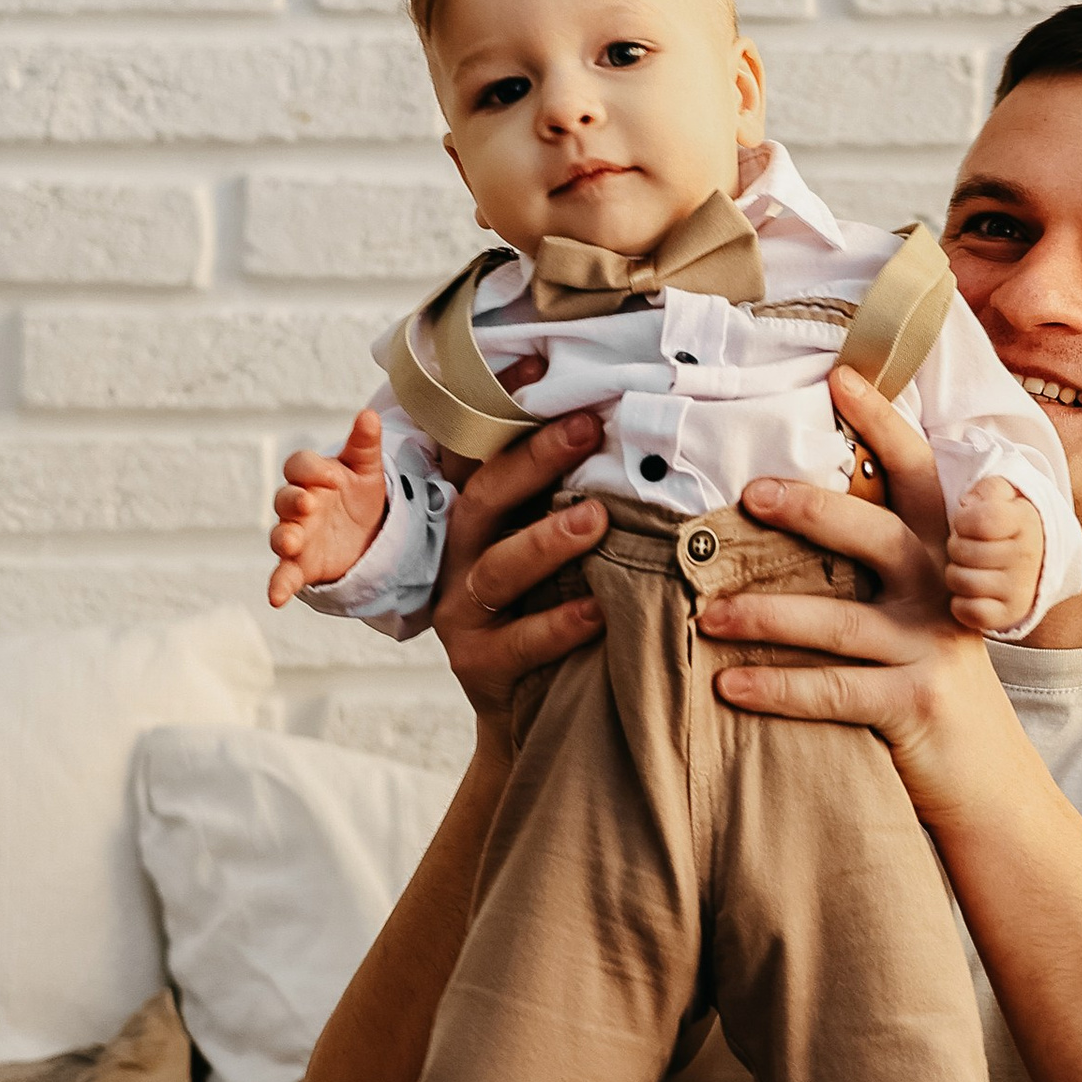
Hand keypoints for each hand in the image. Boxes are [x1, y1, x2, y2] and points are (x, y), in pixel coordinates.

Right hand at [269, 409, 389, 606]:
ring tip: (292, 543)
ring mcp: (297, 535)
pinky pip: (284, 575)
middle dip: (293, 501)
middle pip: (285, 498)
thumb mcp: (367, 469)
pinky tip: (275, 598)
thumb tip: (369, 415)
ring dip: (283, 538)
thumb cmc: (360, 494)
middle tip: (308, 504)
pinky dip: (278, 585)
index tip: (333, 477)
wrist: (370, 533)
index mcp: (312, 477)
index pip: (299, 465)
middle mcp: (299, 505)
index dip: (312, 469)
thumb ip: (365, 444)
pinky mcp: (301, 565)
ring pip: (281, 535)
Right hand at [429, 408, 609, 727]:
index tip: (535, 361)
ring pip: (499, 568)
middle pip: (485, 498)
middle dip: (531, 459)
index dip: (499, 408)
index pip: (478, 453)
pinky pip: (523, 641)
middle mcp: (459, 560)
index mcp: (474, 523)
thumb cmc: (548, 616)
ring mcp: (464, 614)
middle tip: (585, 425)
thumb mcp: (550, 553)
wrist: (525, 721)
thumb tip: (622, 422)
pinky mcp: (481, 665)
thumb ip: (571, 496)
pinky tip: (601, 606)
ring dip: (547, 539)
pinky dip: (562, 621)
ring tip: (596, 517)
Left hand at [702, 367, 1020, 827]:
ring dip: (764, 615)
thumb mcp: (922, 617)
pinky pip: (833, 691)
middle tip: (748, 494)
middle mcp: (945, 593)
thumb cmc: (934, 690)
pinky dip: (775, 688)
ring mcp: (934, 649)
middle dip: (810, 509)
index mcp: (944, 559)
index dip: (884, 423)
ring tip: (705, 615)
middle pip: (875, 535)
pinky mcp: (917, 706)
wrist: (991, 789)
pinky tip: (727, 686)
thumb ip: (879, 568)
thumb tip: (789, 508)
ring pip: (838, 621)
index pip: (917, 476)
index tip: (841, 376)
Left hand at [945, 475, 1041, 638]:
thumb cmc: (1004, 522)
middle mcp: (1027, 556)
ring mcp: (1020, 589)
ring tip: (968, 567)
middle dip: (955, 546)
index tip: (968, 522)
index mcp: (1025, 520)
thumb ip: (984, 488)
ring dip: (955, 573)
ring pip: (961, 581)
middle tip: (967, 546)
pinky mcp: (1010, 615)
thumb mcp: (1000, 494)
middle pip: (961, 551)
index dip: (962, 520)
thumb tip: (968, 504)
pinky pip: (969, 612)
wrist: (1035, 559)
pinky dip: (961, 604)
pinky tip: (970, 591)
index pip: (978, 520)